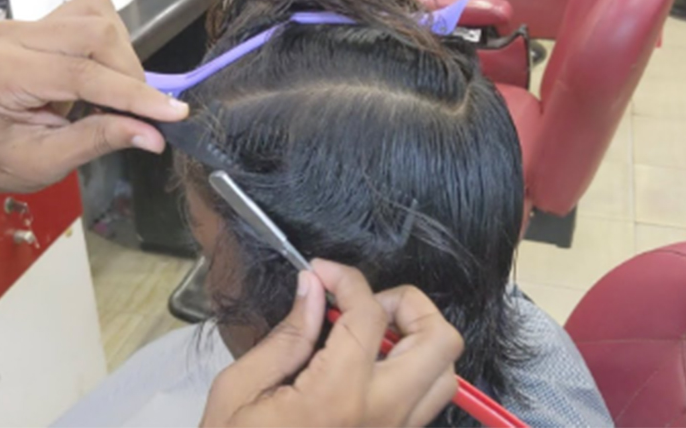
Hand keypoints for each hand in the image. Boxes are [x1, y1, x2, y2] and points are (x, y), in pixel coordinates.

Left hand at [0, 0, 187, 194]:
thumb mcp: (44, 163)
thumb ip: (98, 141)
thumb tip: (153, 135)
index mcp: (1, 73)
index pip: (81, 73)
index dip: (133, 94)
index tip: (174, 113)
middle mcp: (12, 37)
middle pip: (96, 34)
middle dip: (132, 76)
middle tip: (142, 115)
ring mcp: (27, 25)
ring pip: (98, 19)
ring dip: (124, 60)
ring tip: (118, 98)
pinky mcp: (44, 23)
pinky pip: (93, 16)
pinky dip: (114, 46)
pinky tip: (107, 76)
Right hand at [202, 259, 463, 426]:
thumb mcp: (238, 391)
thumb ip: (285, 337)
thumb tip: (313, 287)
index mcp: (339, 396)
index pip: (370, 316)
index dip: (347, 279)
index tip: (321, 272)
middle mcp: (384, 414)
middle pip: (440, 340)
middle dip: (408, 304)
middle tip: (363, 305)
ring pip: (446, 372)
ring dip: (418, 339)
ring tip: (372, 336)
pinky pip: (427, 400)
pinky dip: (413, 369)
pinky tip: (370, 367)